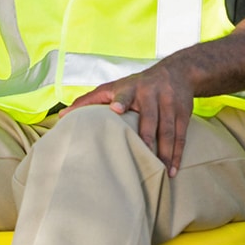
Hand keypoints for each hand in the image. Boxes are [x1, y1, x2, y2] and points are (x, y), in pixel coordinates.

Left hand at [62, 61, 195, 176]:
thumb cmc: (136, 85)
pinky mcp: (183, 112)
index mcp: (130, 88)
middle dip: (147, 138)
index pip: (124, 94)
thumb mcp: (113, 87)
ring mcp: (169, 103)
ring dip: (165, 153)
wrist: (176, 72)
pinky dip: (177, 154)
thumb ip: (89, 101)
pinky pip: (181, 135)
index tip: (115, 108)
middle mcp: (150, 94)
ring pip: (168, 130)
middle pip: (150, 119)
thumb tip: (61, 117)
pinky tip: (172, 169)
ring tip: (161, 171)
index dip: (120, 101)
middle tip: (143, 156)